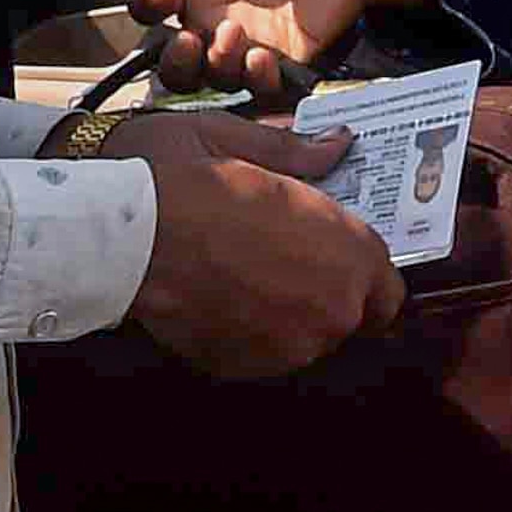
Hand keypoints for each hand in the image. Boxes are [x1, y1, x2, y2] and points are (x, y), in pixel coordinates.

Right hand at [115, 112, 406, 376]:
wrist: (123, 237)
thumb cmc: (187, 180)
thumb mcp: (242, 144)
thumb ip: (302, 154)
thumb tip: (339, 145)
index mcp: (348, 255)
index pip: (389, 290)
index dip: (364, 273)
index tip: (338, 256)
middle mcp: (330, 312)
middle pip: (347, 316)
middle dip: (324, 291)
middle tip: (282, 257)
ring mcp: (286, 349)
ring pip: (303, 337)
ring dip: (286, 313)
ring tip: (240, 272)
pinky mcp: (242, 368)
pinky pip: (260, 351)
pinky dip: (246, 331)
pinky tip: (215, 294)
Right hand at [127, 0, 419, 99]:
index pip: (149, 2)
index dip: (145, 3)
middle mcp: (212, 16)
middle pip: (173, 57)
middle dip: (173, 59)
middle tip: (188, 40)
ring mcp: (247, 42)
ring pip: (214, 76)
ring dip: (214, 66)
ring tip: (231, 36)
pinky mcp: (285, 60)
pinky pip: (263, 85)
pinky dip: (257, 80)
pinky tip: (261, 58)